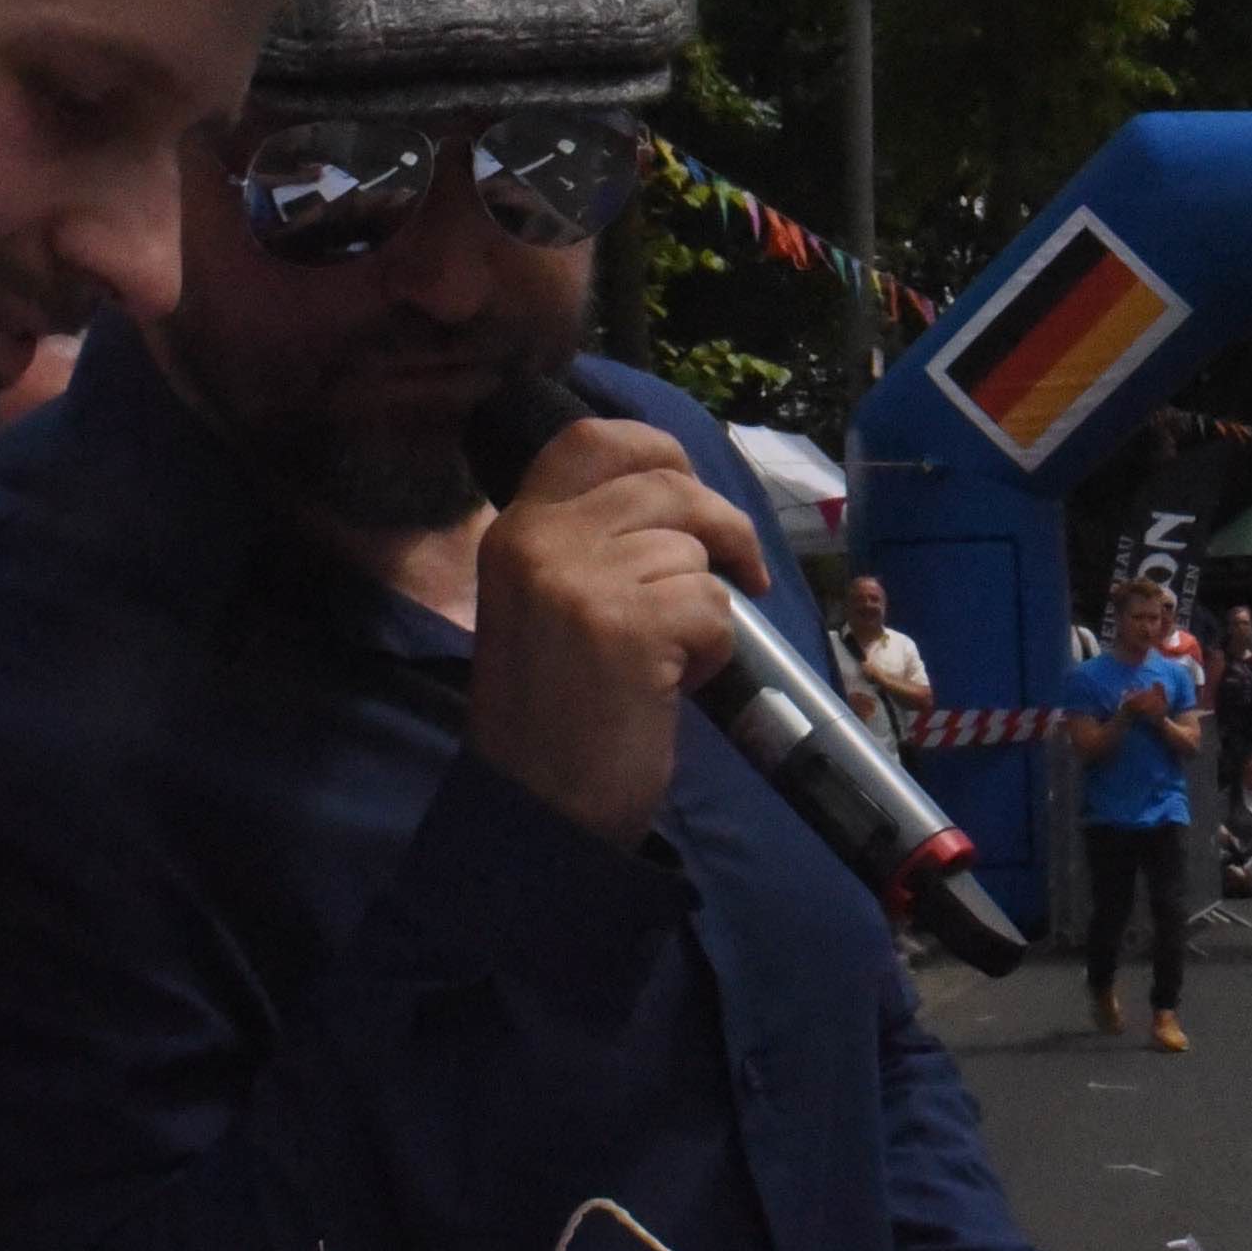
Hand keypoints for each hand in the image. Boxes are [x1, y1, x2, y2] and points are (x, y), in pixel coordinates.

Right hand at [469, 418, 763, 846]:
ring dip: (708, 606)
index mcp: (514, 532)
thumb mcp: (543, 606)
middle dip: (720, 527)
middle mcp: (539, 542)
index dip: (657, 450)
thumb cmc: (553, 717)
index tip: (691, 488)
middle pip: (666, 485)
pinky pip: (711, 605)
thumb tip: (679, 496)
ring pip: (693, 551)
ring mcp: (580, 581)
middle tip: (737, 577)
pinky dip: (715, 649)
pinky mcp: (627, 627)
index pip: (592, 438)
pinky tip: (680, 683)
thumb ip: (588, 544)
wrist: (537, 812)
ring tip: (673, 658)